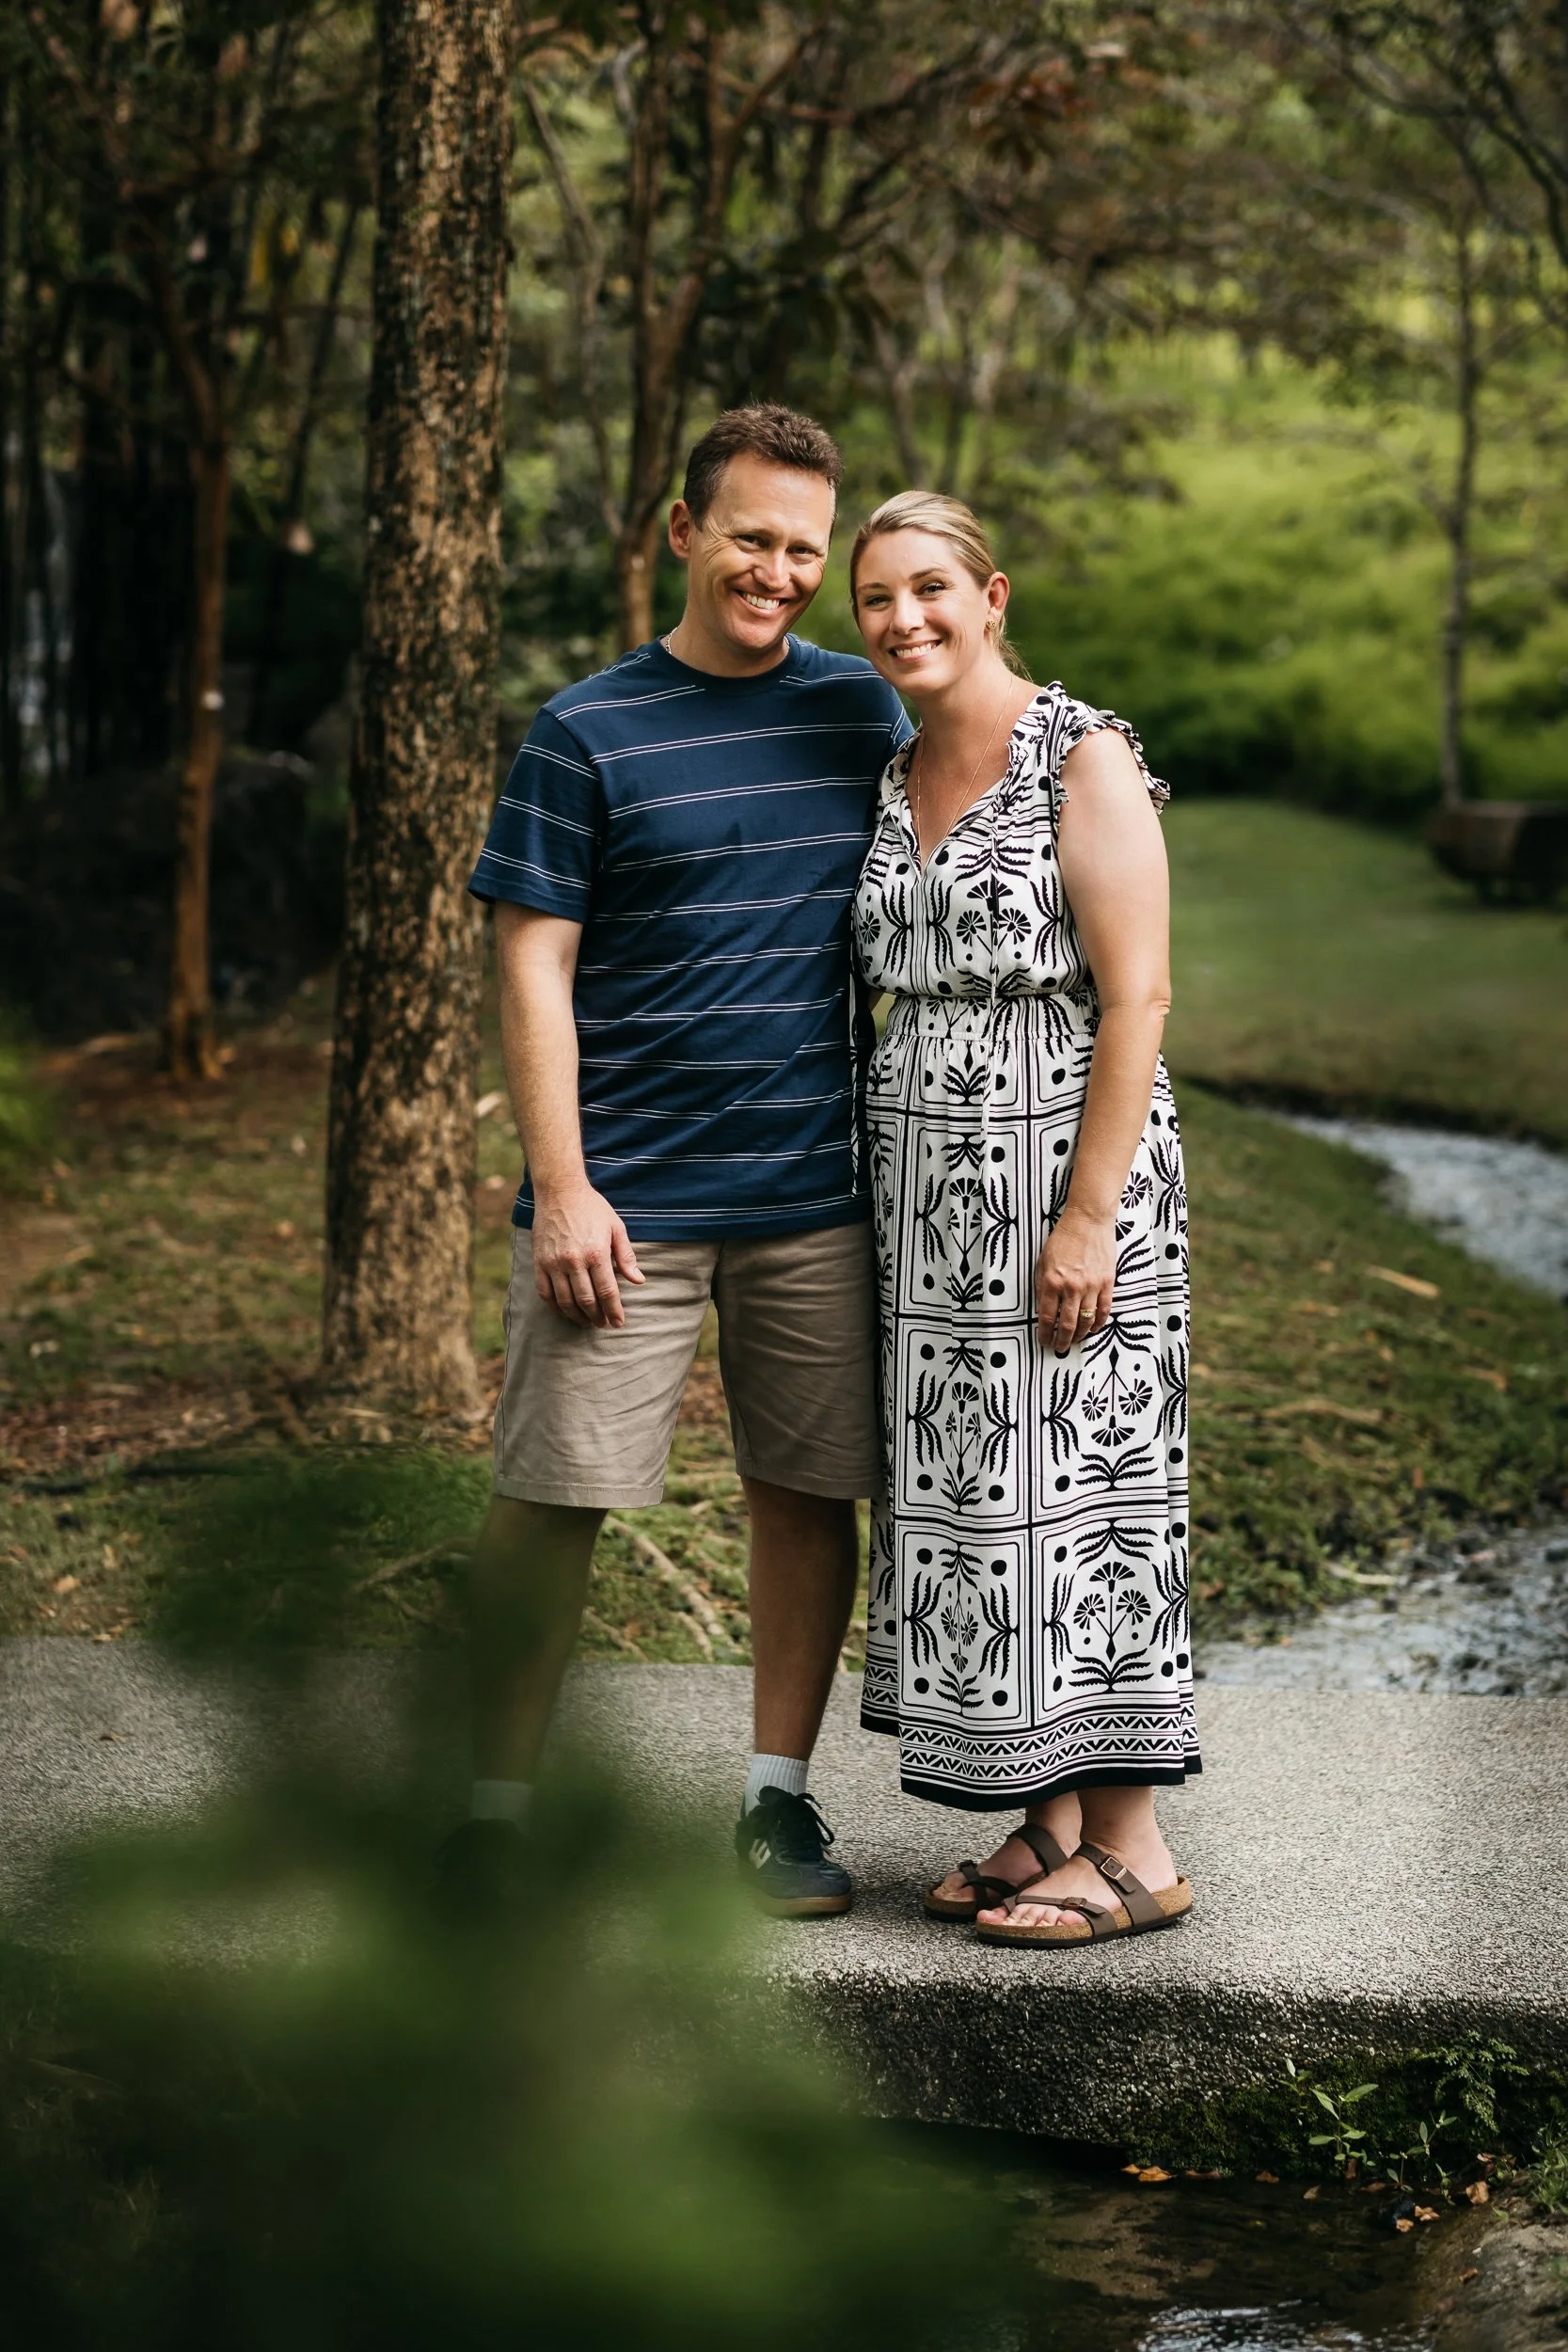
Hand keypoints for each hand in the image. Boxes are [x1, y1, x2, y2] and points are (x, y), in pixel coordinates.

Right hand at [531, 1180, 643, 1327]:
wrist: (559, 1191)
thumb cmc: (592, 1208)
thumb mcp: (616, 1227)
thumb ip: (626, 1256)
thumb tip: (638, 1280)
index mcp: (596, 1253)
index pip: (607, 1292)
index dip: (614, 1311)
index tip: (618, 1323)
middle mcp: (574, 1261)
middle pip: (587, 1301)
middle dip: (597, 1317)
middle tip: (603, 1325)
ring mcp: (554, 1263)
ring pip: (565, 1301)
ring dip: (577, 1317)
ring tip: (586, 1322)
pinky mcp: (539, 1262)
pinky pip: (545, 1293)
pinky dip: (556, 1307)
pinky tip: (565, 1311)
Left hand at [1035, 1204, 1115, 1356]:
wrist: (1088, 1221)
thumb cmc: (1063, 1239)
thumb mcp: (1043, 1262)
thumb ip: (1041, 1286)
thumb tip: (1042, 1309)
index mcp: (1051, 1282)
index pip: (1046, 1317)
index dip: (1044, 1334)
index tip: (1044, 1341)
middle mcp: (1071, 1287)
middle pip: (1066, 1325)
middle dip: (1062, 1341)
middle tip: (1059, 1348)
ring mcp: (1091, 1286)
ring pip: (1085, 1321)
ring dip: (1079, 1335)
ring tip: (1074, 1341)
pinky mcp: (1106, 1283)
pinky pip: (1103, 1310)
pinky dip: (1097, 1323)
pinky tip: (1092, 1329)